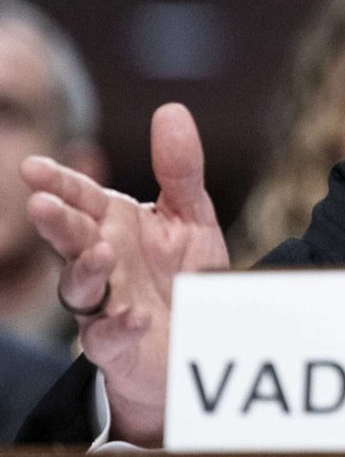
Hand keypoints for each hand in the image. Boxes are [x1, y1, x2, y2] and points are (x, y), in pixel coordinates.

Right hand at [20, 103, 228, 445]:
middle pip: (71, 239)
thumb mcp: (190, 216)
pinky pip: (107, 338)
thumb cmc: (184, 273)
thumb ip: (179, 169)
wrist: (199, 338)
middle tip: (42, 204)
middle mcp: (102, 261)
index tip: (32, 167)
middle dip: (57, 222)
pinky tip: (133, 316)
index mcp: (114, 224)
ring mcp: (104, 304)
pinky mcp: (117, 346)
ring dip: (85, 271)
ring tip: (101, 253)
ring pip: (79, 289)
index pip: (80, 197)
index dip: (58, 182)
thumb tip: (170, 109)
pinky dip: (117, 327)